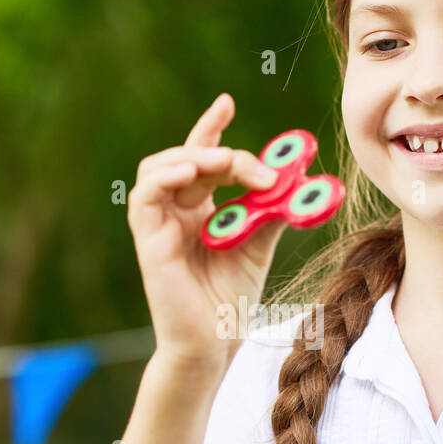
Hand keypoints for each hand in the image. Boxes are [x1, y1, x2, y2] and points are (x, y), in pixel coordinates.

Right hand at [127, 92, 290, 370]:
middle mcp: (175, 211)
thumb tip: (298, 178)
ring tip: (225, 165)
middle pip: (188, 157)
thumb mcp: (259, 245)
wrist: (216, 343)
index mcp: (199, 209)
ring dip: (194, 157)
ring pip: (159, 167)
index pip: (200, 156)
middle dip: (221, 151)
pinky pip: (144, 196)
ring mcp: (159, 224)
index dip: (210, 127)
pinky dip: (166, 176)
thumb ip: (271, 210)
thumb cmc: (231, 301)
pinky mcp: (148, 239)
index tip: (227, 101)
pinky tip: (193, 172)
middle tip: (256, 168)